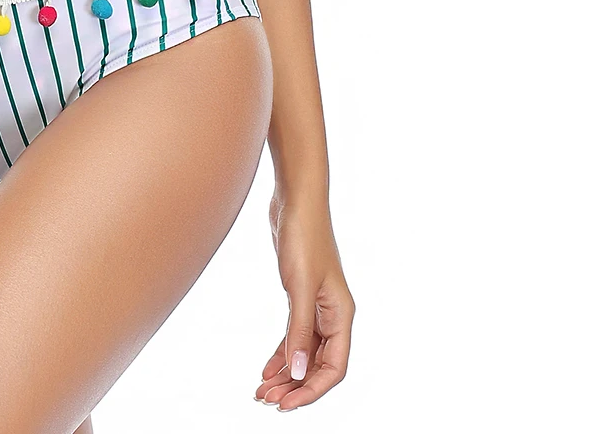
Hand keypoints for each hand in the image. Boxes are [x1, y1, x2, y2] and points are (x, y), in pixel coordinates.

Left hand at [255, 199, 353, 410]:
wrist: (295, 200)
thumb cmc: (304, 237)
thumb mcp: (299, 287)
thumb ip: (298, 331)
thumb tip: (296, 373)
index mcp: (342, 315)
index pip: (334, 368)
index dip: (312, 390)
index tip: (286, 404)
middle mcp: (332, 315)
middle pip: (318, 364)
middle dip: (294, 386)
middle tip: (266, 400)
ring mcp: (316, 306)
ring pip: (304, 352)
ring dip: (285, 373)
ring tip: (262, 390)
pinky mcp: (300, 296)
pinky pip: (294, 335)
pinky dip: (281, 353)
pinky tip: (266, 368)